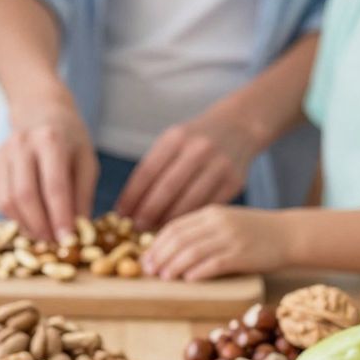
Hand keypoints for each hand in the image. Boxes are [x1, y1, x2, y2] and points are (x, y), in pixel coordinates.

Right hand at [0, 95, 97, 242]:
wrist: (41, 112)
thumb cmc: (69, 141)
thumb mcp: (86, 163)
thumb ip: (82, 196)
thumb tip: (76, 233)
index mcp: (50, 140)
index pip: (54, 186)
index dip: (60, 217)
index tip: (67, 241)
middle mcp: (21, 144)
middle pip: (25, 195)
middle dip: (40, 226)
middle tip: (54, 243)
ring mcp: (2, 153)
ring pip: (8, 201)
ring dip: (26, 225)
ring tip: (43, 234)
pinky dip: (14, 216)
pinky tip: (30, 220)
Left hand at [115, 112, 257, 229]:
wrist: (239, 127)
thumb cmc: (195, 140)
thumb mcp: (172, 141)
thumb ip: (153, 168)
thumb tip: (128, 207)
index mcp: (176, 138)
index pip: (146, 172)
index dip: (131, 197)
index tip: (120, 215)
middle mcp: (198, 149)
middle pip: (166, 189)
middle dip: (148, 213)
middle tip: (136, 229)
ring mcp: (219, 166)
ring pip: (188, 202)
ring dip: (168, 221)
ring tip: (154, 233)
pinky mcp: (234, 182)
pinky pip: (206, 207)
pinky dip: (190, 220)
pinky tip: (179, 229)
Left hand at [143, 204, 293, 280]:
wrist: (289, 234)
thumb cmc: (255, 232)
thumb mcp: (226, 222)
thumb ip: (202, 230)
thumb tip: (172, 248)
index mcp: (211, 212)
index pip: (175, 226)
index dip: (156, 244)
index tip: (146, 259)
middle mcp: (218, 222)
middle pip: (179, 239)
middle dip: (160, 256)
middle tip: (149, 271)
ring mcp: (230, 238)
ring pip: (193, 251)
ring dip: (174, 266)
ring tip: (164, 277)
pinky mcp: (242, 254)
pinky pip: (214, 264)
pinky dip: (197, 272)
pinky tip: (188, 280)